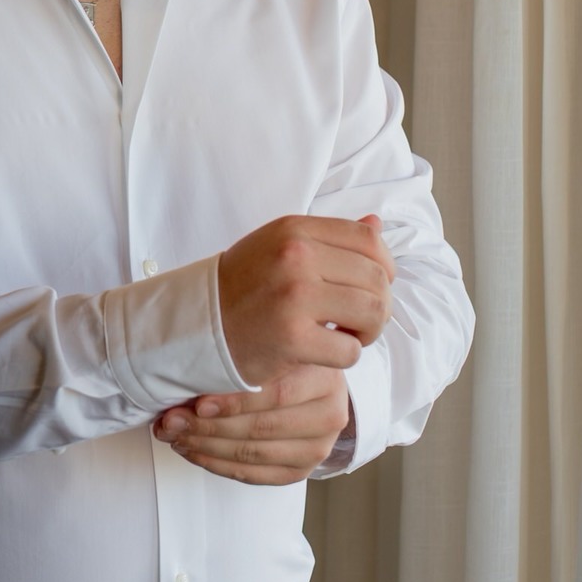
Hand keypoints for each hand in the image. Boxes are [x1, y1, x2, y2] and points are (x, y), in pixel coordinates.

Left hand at [153, 365, 349, 485]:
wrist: (311, 382)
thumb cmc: (282, 356)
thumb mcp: (273, 342)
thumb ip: (245, 352)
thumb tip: (190, 366)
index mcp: (325, 376)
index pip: (278, 394)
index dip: (234, 402)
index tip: (197, 403)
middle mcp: (330, 415)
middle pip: (262, 428)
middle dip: (208, 427)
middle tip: (170, 421)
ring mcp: (318, 447)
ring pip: (253, 454)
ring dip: (205, 447)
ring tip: (173, 434)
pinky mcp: (301, 470)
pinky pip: (253, 475)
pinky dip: (216, 464)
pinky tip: (192, 450)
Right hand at [217, 212, 393, 385]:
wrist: (198, 324)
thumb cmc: (245, 286)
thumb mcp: (282, 246)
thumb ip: (330, 237)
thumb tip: (377, 225)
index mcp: (295, 229)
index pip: (368, 240)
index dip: (384, 267)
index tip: (372, 287)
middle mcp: (296, 256)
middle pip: (377, 278)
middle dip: (379, 304)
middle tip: (358, 320)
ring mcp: (294, 296)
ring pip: (373, 312)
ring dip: (368, 331)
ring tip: (347, 334)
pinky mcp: (292, 338)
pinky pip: (350, 350)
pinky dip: (345, 356)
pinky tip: (324, 351)